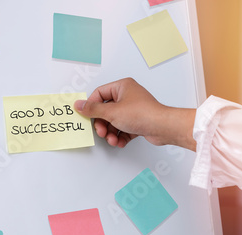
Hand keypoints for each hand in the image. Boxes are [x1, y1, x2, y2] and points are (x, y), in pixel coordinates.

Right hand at [75, 78, 195, 149]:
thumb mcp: (112, 112)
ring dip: (111, 133)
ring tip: (113, 140)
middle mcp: (128, 96)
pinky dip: (121, 136)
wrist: (162, 127)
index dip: (92, 106)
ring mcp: (134, 110)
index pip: (100, 94)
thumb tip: (79, 104)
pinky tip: (120, 142)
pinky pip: (124, 129)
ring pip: (115, 122)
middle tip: (102, 132)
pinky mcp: (139, 122)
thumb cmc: (142, 114)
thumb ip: (93, 110)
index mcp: (122, 86)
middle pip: (106, 110)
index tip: (86, 116)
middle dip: (103, 124)